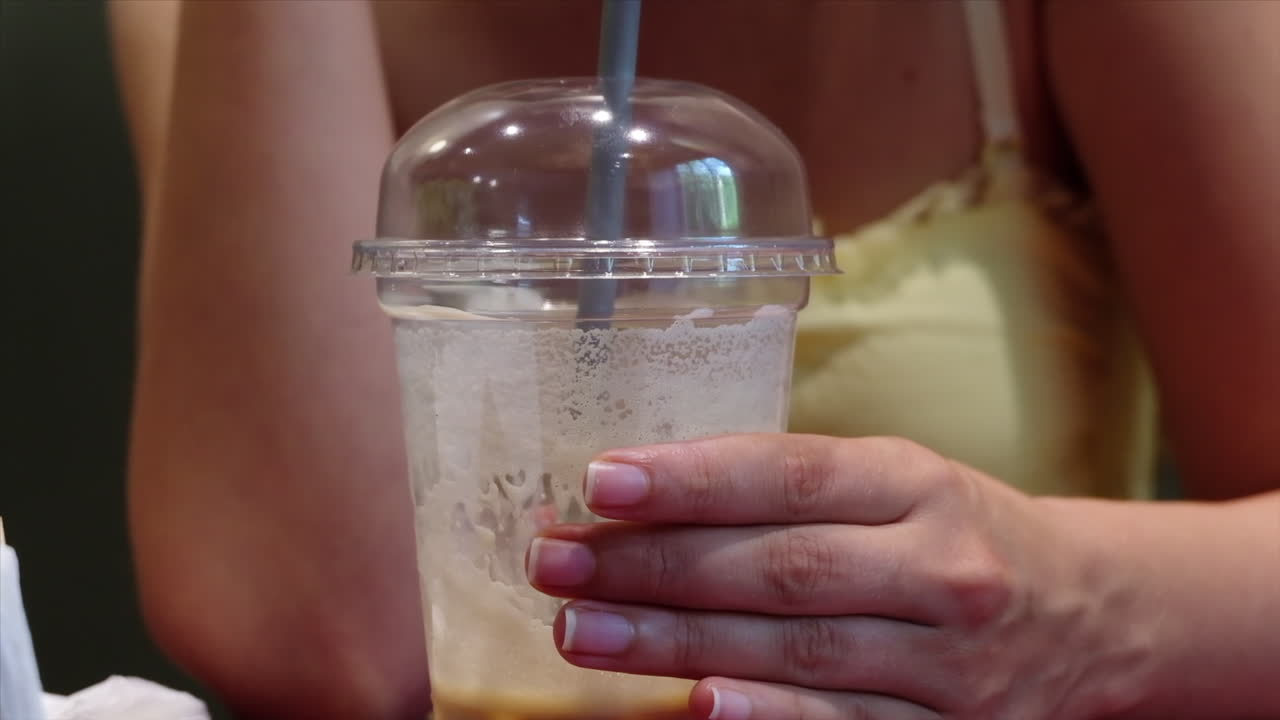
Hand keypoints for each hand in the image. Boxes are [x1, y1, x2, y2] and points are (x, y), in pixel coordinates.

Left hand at [526, 435, 1147, 719]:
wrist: (1089, 612)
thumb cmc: (956, 531)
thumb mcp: (895, 481)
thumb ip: (788, 488)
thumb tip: (646, 496)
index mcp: (917, 483)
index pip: (788, 474)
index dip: (689, 479)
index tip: (598, 482)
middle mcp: (941, 567)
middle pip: (778, 567)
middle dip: (654, 566)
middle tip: (556, 564)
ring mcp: (953, 662)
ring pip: (797, 650)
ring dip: (677, 643)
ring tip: (581, 631)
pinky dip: (770, 719)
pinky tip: (696, 706)